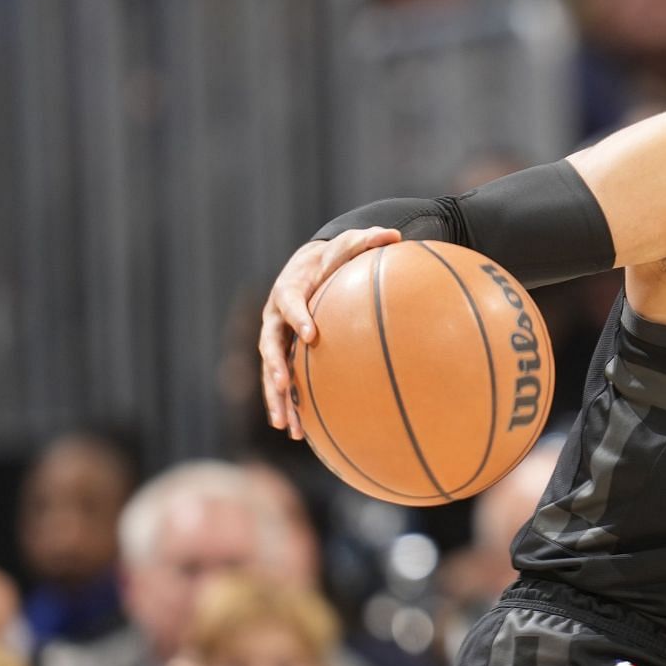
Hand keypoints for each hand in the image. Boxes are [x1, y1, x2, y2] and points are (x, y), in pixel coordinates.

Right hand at [259, 226, 401, 438]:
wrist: (305, 268)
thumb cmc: (332, 257)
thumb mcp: (349, 243)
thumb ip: (368, 240)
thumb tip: (395, 234)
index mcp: (289, 290)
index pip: (290, 302)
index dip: (298, 317)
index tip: (311, 334)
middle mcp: (275, 317)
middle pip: (269, 345)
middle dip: (274, 367)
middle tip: (284, 386)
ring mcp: (276, 339)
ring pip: (270, 371)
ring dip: (276, 398)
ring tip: (286, 425)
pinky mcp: (282, 356)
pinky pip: (282, 382)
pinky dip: (288, 405)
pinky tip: (298, 432)